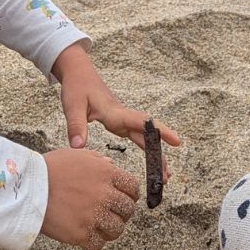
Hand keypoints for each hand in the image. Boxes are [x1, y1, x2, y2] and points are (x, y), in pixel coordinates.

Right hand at [40, 147, 139, 249]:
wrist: (27, 188)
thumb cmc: (49, 169)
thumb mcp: (76, 156)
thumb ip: (97, 160)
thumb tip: (110, 164)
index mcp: (106, 173)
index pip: (133, 188)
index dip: (130, 195)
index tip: (124, 199)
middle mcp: (104, 195)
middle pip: (127, 210)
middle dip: (121, 213)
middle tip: (111, 214)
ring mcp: (94, 216)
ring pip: (116, 230)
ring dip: (110, 229)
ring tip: (99, 227)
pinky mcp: (81, 234)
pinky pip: (98, 245)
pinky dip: (94, 243)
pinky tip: (87, 237)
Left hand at [51, 42, 180, 173]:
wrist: (80, 73)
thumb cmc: (77, 87)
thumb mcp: (72, 106)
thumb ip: (76, 127)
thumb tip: (78, 147)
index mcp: (115, 112)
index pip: (142, 122)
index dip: (160, 132)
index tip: (177, 141)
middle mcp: (123, 115)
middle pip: (148, 134)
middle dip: (160, 154)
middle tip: (168, 176)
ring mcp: (123, 119)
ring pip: (145, 137)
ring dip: (155, 154)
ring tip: (164, 175)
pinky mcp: (120, 122)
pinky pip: (138, 136)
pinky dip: (147, 147)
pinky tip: (152, 158)